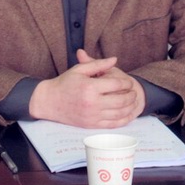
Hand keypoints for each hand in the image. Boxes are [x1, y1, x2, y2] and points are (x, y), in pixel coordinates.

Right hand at [29, 49, 144, 127]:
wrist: (49, 102)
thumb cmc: (65, 83)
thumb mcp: (80, 69)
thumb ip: (98, 63)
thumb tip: (115, 59)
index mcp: (90, 87)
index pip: (116, 84)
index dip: (126, 82)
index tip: (129, 81)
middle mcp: (92, 103)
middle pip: (121, 100)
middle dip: (131, 95)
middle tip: (134, 91)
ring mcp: (92, 116)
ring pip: (119, 113)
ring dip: (130, 107)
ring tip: (133, 101)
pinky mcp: (91, 125)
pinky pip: (113, 124)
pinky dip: (123, 120)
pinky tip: (127, 114)